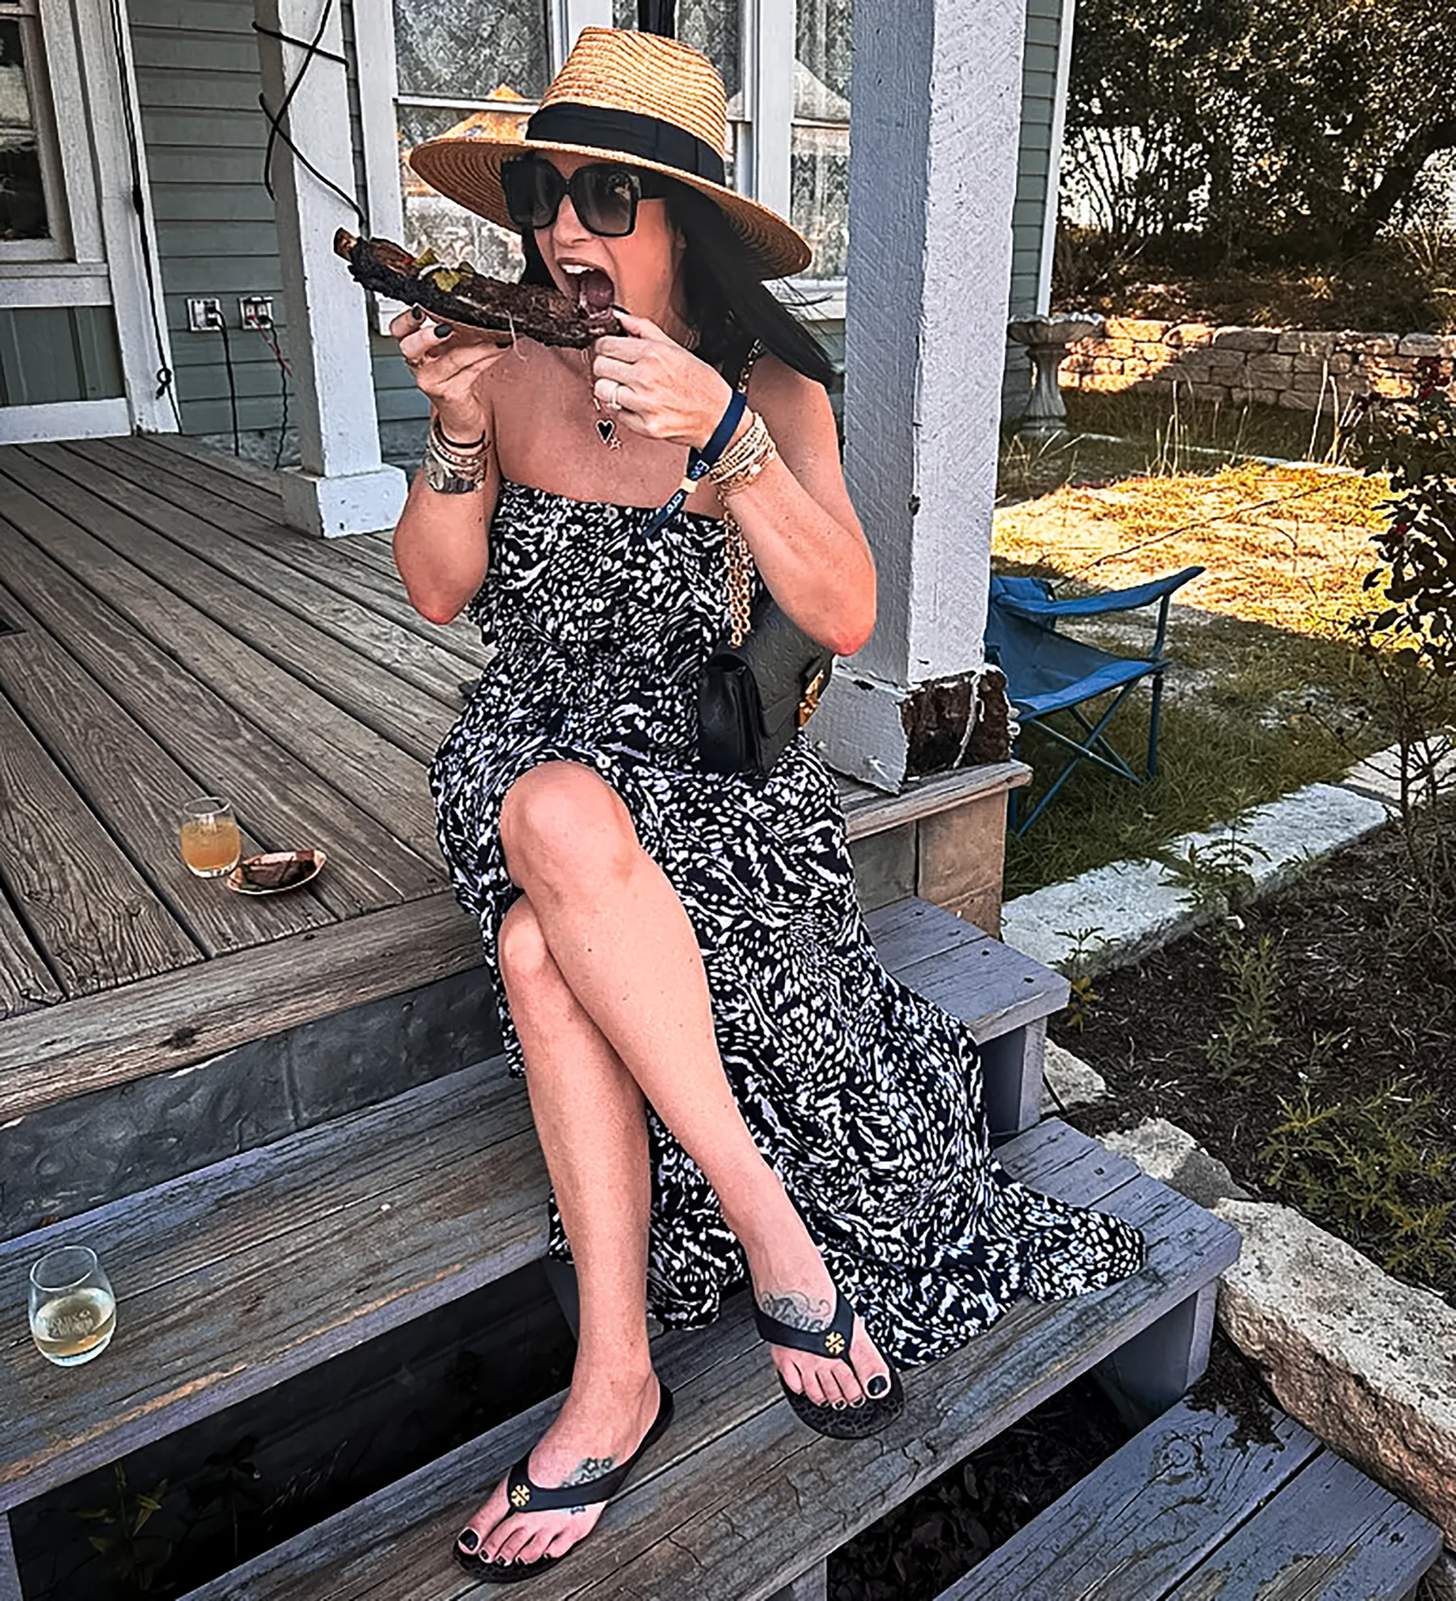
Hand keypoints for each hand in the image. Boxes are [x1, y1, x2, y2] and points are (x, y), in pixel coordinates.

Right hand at [388, 304, 510, 440]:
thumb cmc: (456, 374)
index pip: (399, 329)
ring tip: (496, 337)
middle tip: (446, 328)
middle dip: (426, 336)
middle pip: (410, 347)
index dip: (406, 319)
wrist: (462, 413)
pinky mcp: (450, 393)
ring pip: (452, 358)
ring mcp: (432, 380)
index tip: (420, 310)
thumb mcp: (452, 346)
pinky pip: (470, 371)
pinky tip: (499, 349)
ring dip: (478, 345)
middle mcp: (418, 363)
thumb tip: (480, 307)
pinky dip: (488, 357)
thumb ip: (457, 327)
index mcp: (415, 346)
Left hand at [589, 310, 734, 449]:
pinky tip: (636, 403)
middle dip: (606, 366)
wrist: (718, 416)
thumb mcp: (675, 347)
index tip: (608, 351)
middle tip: (616, 369)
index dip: (605, 347)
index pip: (606, 345)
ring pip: (602, 391)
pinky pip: (615, 413)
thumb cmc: (701, 383)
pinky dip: (622, 409)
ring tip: (625, 388)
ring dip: (610, 388)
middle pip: (600, 367)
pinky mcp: (644, 426)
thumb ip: (643, 329)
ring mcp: (644, 404)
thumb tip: (620, 318)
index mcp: (652, 354)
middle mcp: (646, 378)